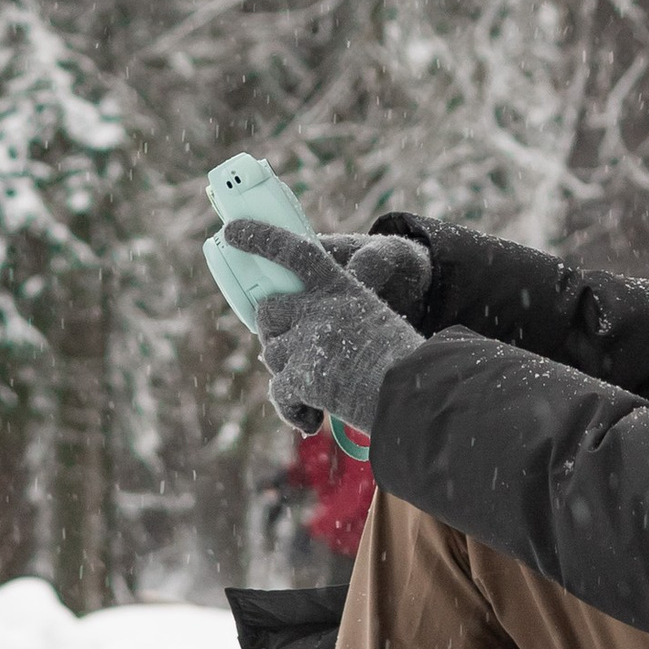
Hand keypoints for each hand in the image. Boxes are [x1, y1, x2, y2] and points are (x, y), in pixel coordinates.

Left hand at [223, 221, 423, 437]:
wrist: (417, 390)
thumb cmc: (404, 360)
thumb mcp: (373, 322)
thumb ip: (336, 321)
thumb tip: (291, 348)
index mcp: (342, 286)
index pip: (297, 251)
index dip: (263, 238)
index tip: (231, 231)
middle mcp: (319, 306)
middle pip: (269, 311)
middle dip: (274, 334)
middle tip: (296, 356)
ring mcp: (308, 338)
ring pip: (272, 356)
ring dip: (289, 378)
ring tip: (319, 394)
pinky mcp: (303, 373)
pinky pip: (280, 392)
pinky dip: (293, 410)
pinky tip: (312, 418)